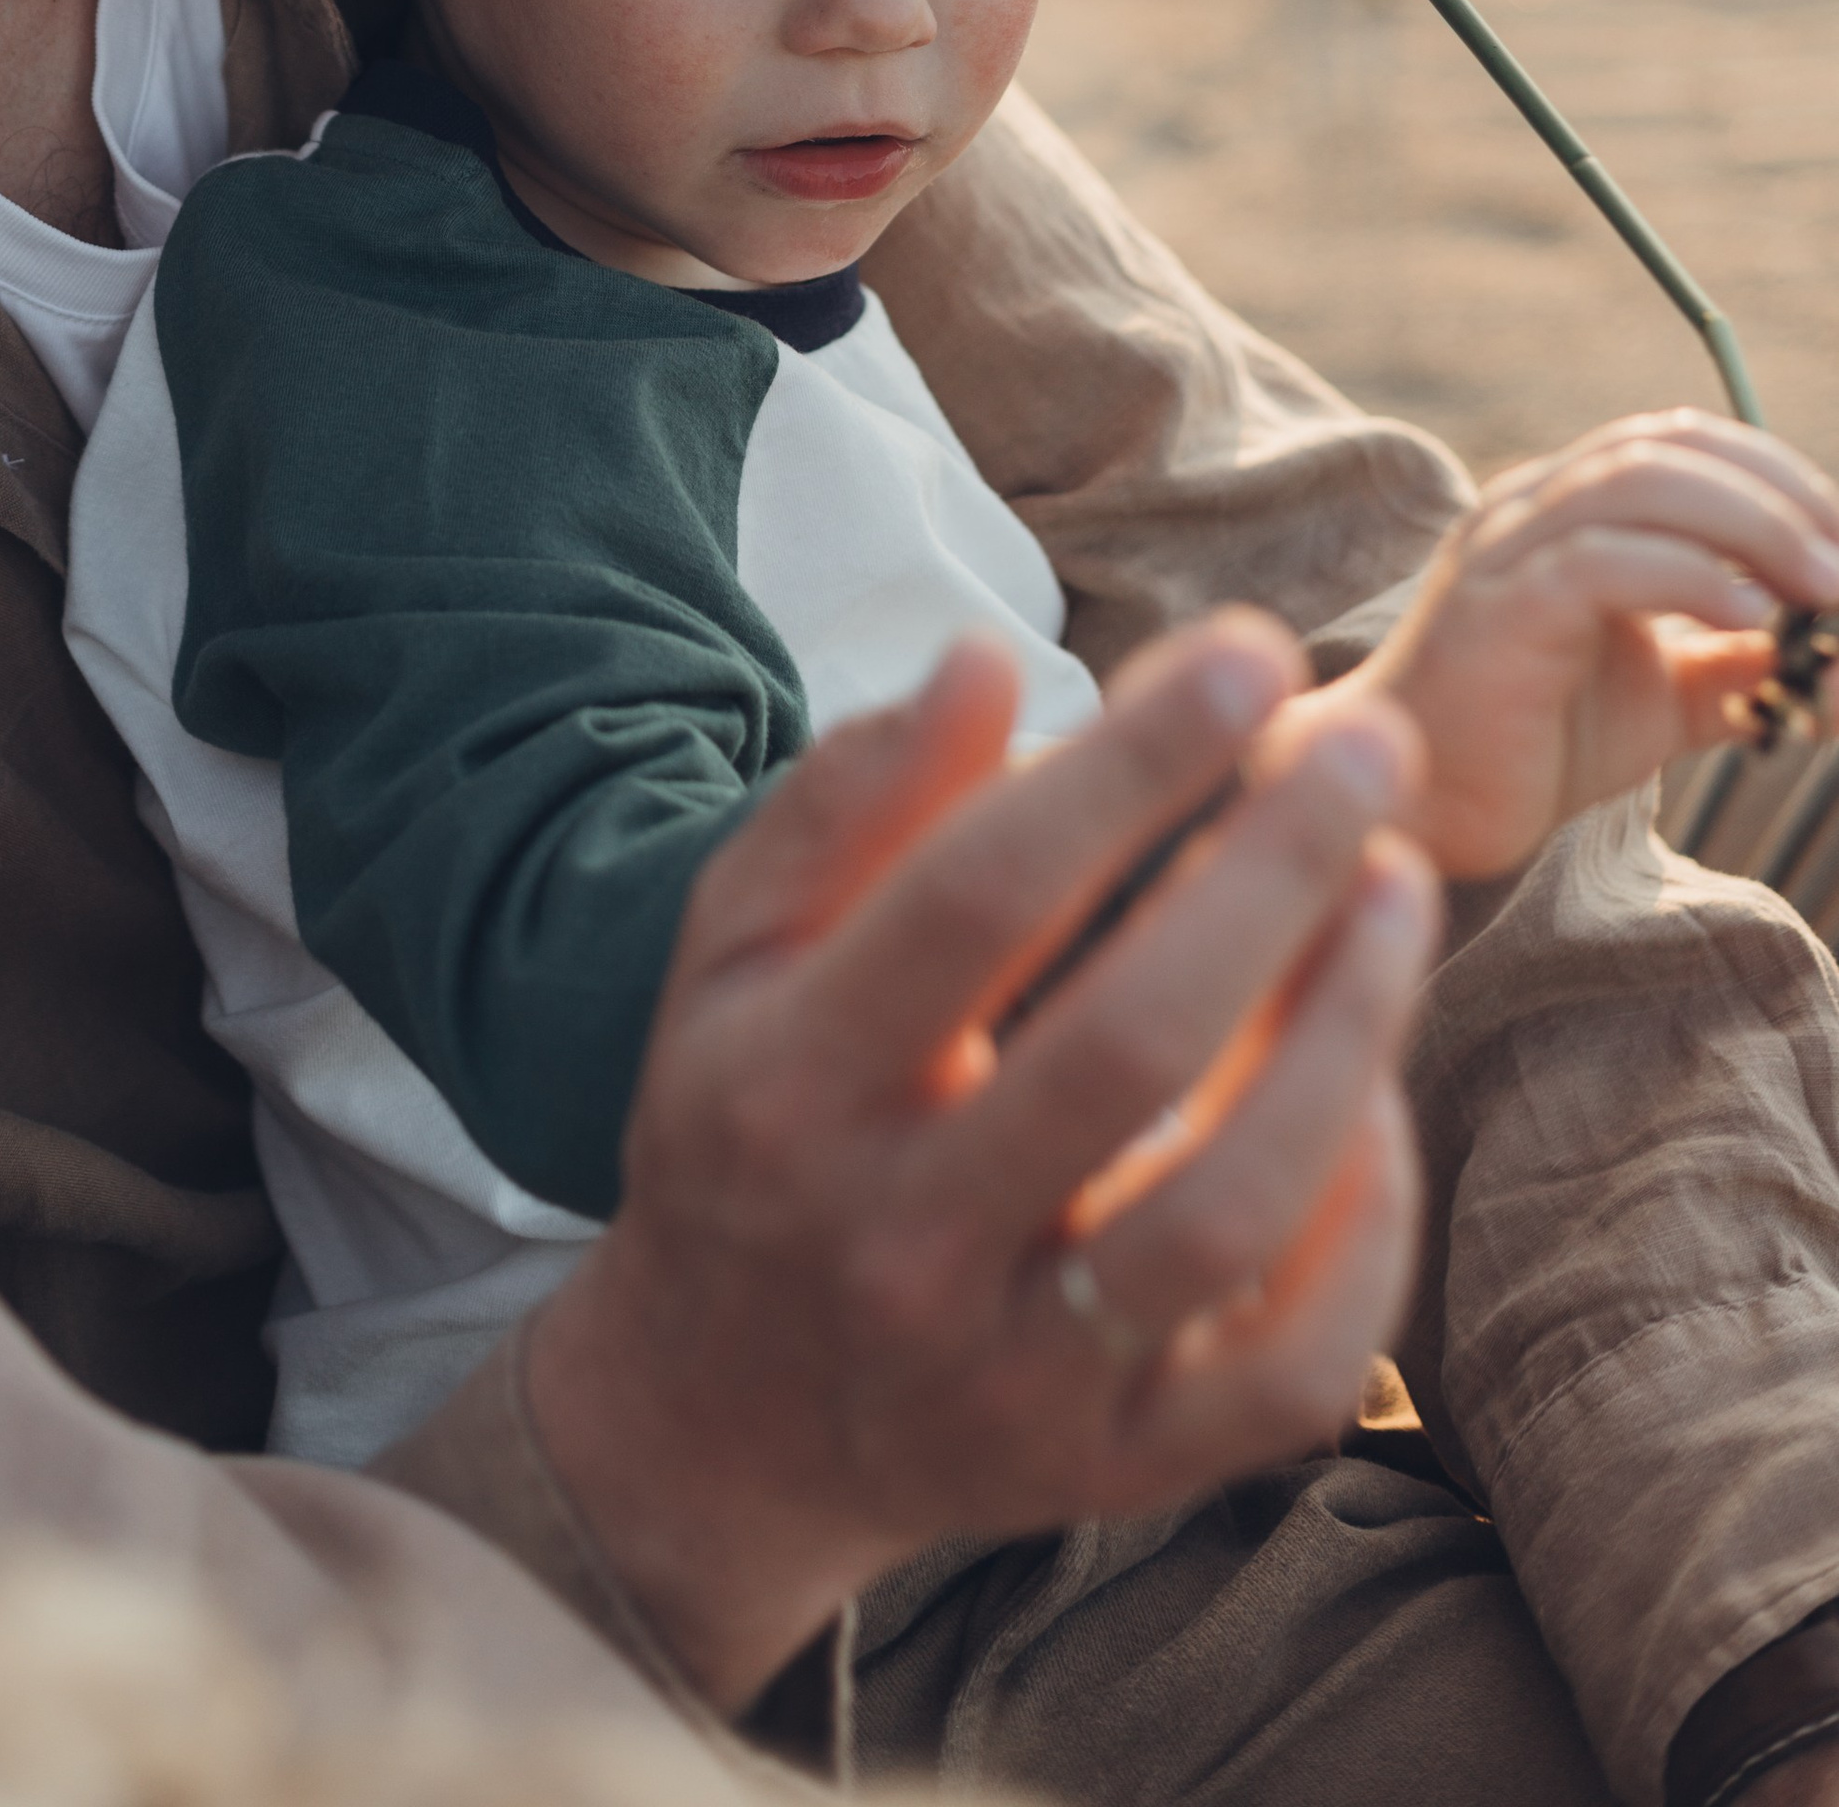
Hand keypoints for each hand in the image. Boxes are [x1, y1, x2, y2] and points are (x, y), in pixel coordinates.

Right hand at [525, 615, 1434, 1710]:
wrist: (724, 1418)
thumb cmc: (751, 1119)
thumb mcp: (738, 949)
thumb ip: (849, 801)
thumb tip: (988, 661)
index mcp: (787, 1088)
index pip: (975, 900)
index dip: (1127, 767)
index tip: (1249, 653)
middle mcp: (894, 1243)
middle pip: (1124, 1047)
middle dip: (1272, 873)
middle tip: (1370, 744)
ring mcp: (1012, 1375)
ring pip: (1224, 1213)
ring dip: (1341, 1036)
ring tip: (1397, 888)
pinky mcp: (1115, 1469)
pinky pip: (1287, 1369)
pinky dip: (1359, 1228)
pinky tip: (1375, 1090)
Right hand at [1334, 409, 1838, 881]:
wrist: (1427, 808)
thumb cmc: (1533, 743)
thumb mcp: (1663, 696)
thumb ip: (1734, 663)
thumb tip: (1830, 655)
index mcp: (1565, 508)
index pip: (1681, 442)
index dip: (1778, 477)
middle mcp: (1530, 505)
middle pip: (1670, 447)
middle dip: (1782, 496)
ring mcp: (1506, 549)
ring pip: (1638, 482)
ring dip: (1754, 526)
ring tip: (1825, 587)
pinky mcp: (1498, 608)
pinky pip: (1599, 562)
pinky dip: (1688, 575)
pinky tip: (1748, 615)